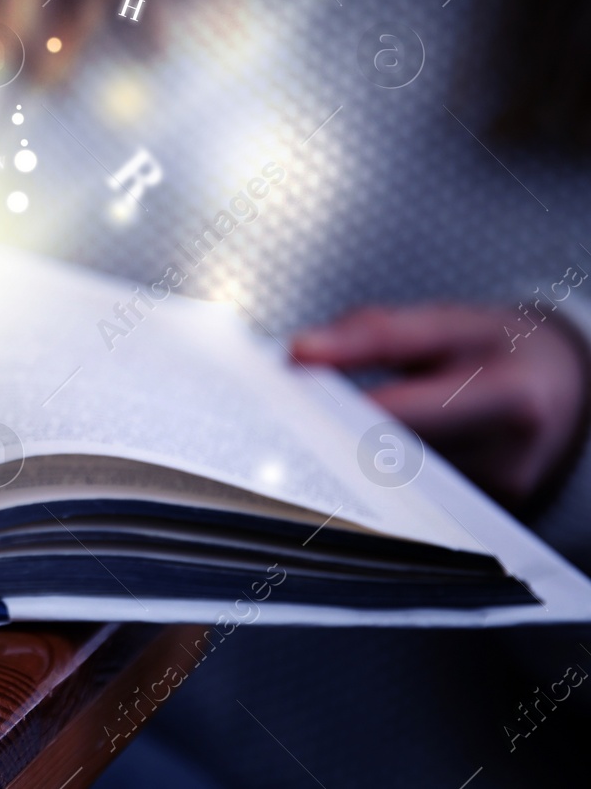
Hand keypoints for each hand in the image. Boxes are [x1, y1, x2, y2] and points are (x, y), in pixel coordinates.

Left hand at [293, 304, 590, 507]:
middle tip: (276, 431)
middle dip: (334, 446)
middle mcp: (509, 458)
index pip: (404, 417)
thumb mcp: (444, 322)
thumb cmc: (496, 347)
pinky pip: (415, 502)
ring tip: (303, 442)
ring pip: (399, 489)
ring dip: (350, 466)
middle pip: (396, 463)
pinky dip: (377, 480)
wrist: (562, 383)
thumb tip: (300, 352)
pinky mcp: (482, 516)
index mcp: (506, 398)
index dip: (338, 416)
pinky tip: (345, 462)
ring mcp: (497, 496)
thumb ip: (371, 334)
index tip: (285, 408)